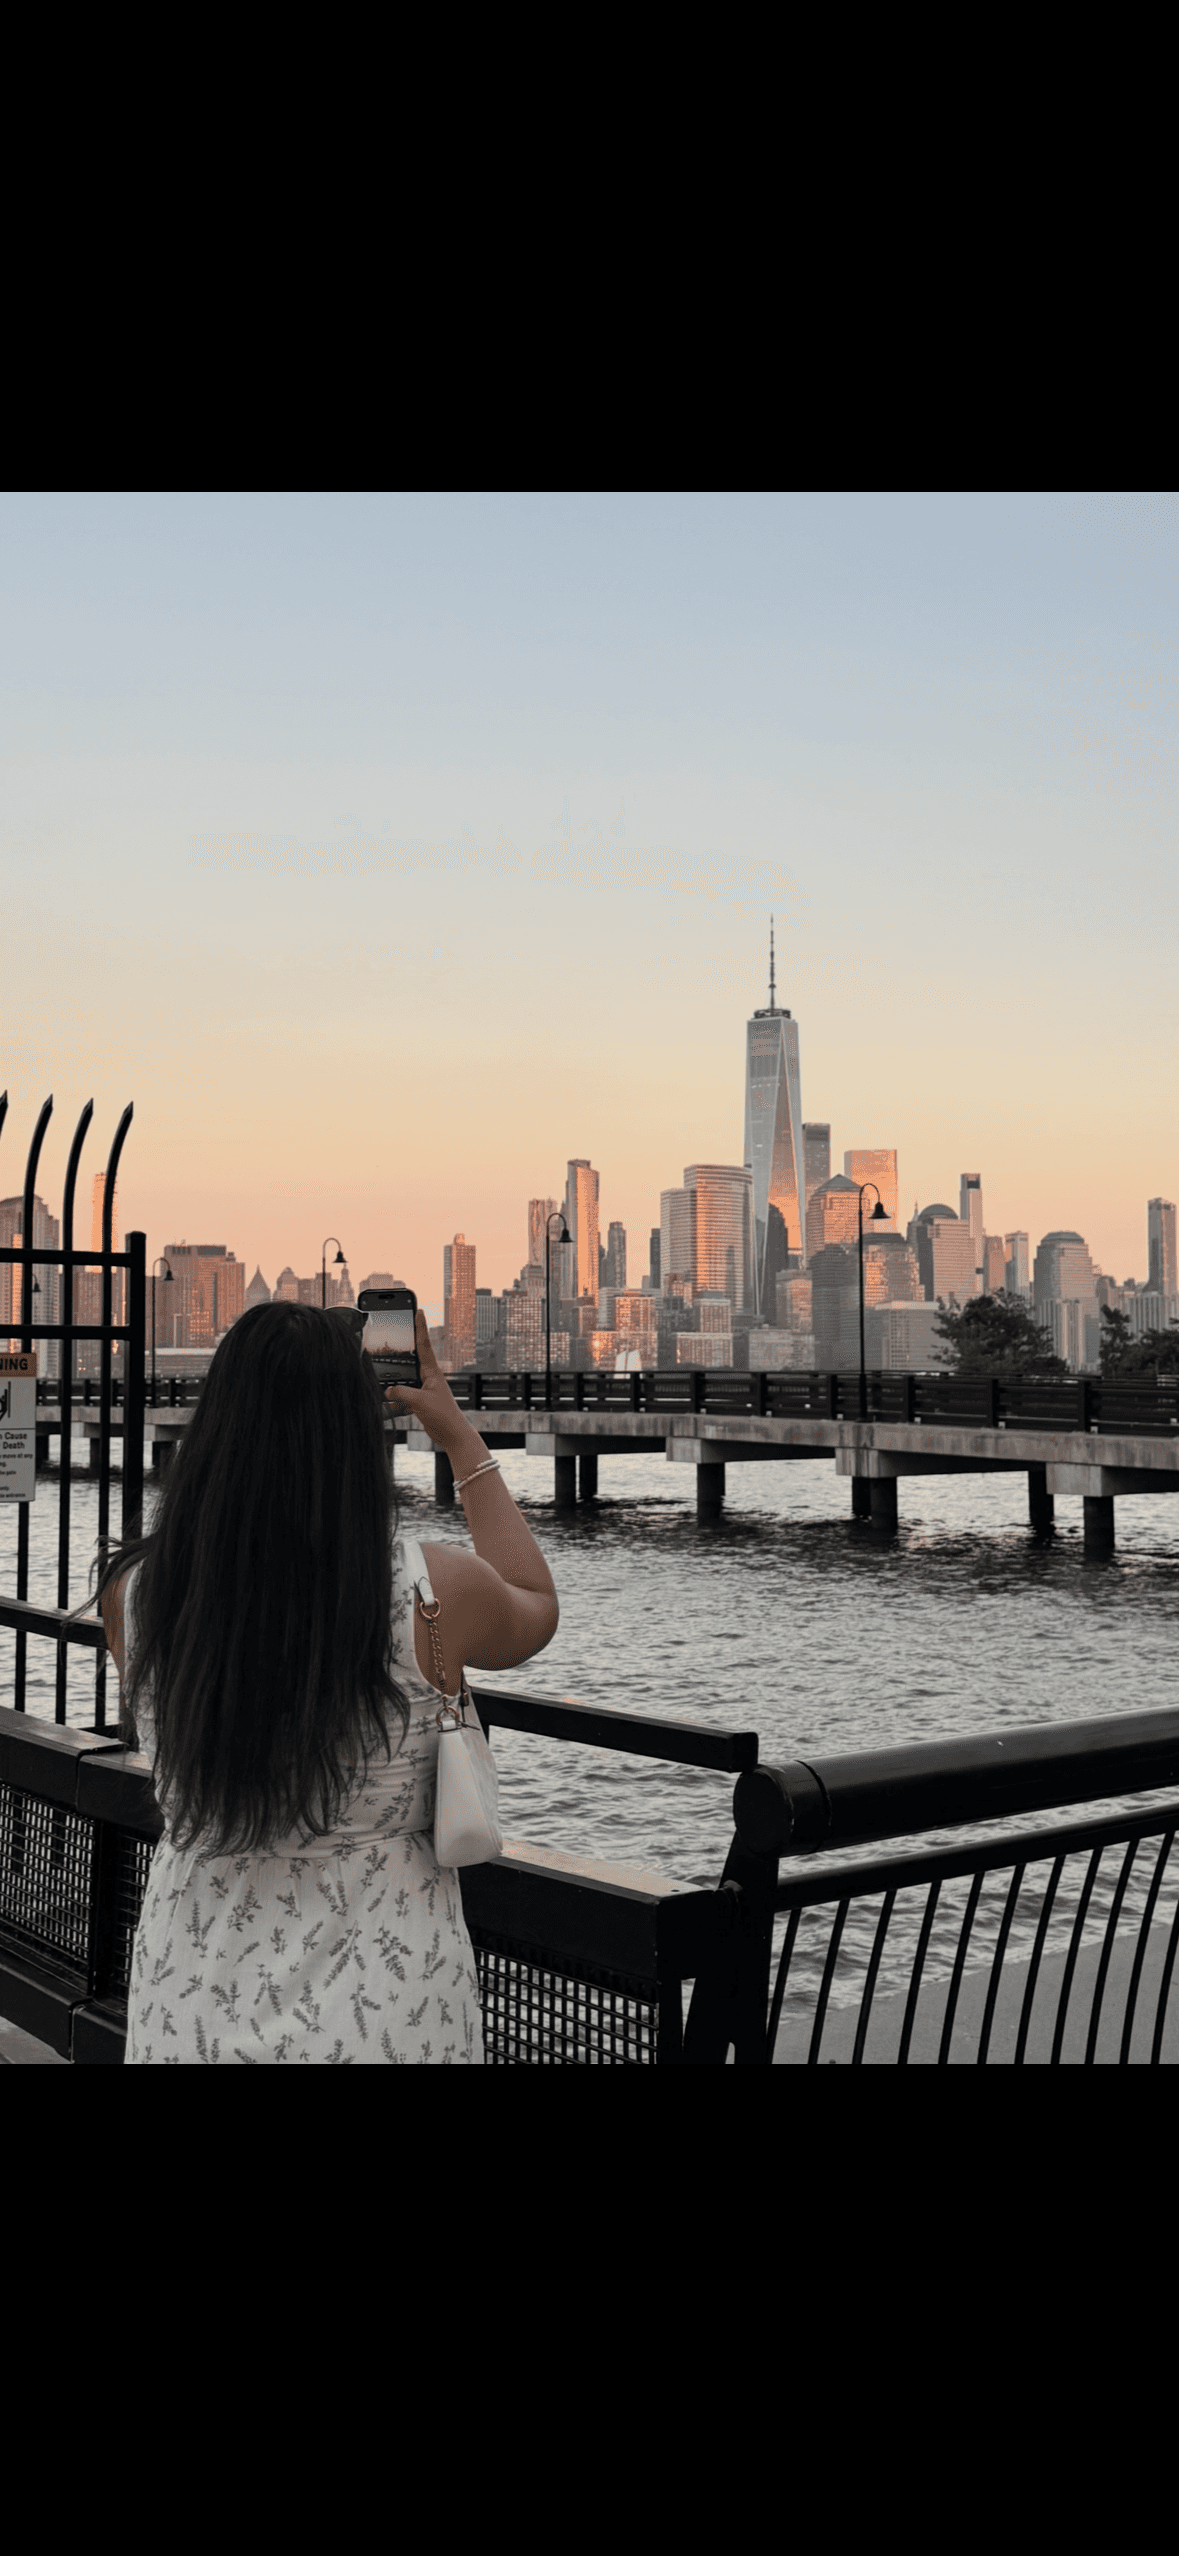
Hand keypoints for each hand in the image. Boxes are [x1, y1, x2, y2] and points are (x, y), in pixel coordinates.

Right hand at [384, 1310, 468, 1451]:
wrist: (451, 1435)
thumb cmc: (443, 1416)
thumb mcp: (420, 1402)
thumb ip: (401, 1393)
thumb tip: (387, 1390)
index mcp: (432, 1372)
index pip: (424, 1344)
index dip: (420, 1327)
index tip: (418, 1311)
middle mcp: (428, 1377)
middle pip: (412, 1357)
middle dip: (405, 1345)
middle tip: (398, 1329)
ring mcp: (423, 1389)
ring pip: (404, 1377)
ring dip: (396, 1375)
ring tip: (384, 1364)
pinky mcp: (419, 1401)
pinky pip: (402, 1394)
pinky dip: (394, 1396)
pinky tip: (385, 1398)